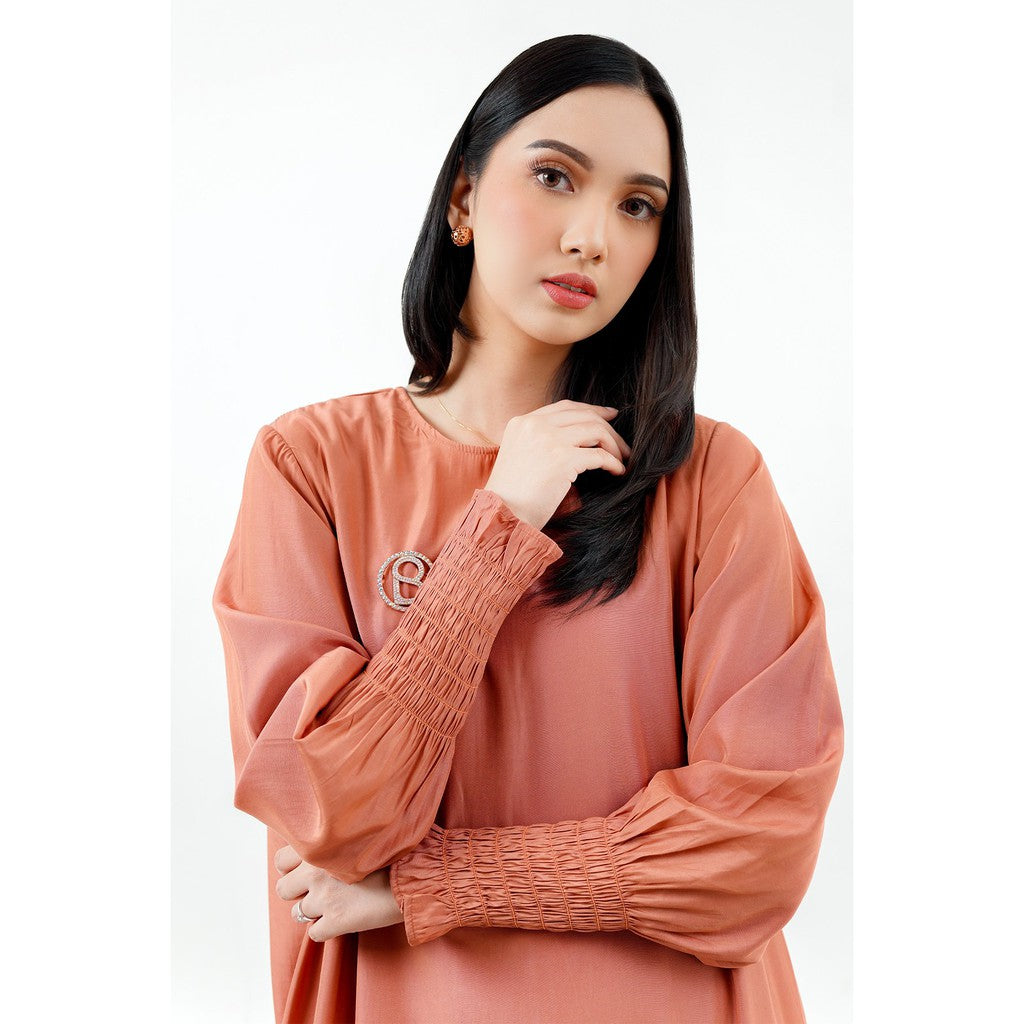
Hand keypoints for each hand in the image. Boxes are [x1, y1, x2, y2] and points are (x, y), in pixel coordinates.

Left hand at [274, 844, 403, 941]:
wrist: (415, 874)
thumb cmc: (393, 848)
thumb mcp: (361, 833)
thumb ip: (337, 838)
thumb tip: (327, 840)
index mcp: (319, 846)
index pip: (281, 860)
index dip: (292, 866)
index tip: (305, 868)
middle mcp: (315, 872)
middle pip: (283, 889)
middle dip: (297, 891)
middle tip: (317, 889)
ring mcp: (324, 899)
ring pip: (298, 913)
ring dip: (312, 910)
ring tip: (333, 904)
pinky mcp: (336, 922)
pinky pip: (315, 934)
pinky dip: (325, 930)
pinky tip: (341, 920)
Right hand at [484, 400, 631, 530]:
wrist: (503, 513)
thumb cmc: (512, 494)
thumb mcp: (520, 454)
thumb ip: (539, 440)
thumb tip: (578, 437)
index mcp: (522, 422)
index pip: (566, 407)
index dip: (592, 409)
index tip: (610, 416)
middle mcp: (534, 425)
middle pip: (585, 415)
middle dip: (609, 429)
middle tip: (622, 445)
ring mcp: (549, 439)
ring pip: (596, 431)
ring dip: (614, 445)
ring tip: (621, 459)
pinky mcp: (562, 458)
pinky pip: (600, 455)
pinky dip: (613, 463)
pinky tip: (618, 472)